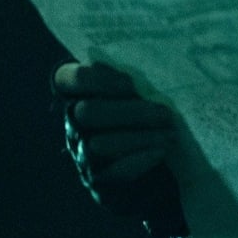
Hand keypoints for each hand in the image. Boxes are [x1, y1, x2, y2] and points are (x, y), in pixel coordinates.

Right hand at [52, 61, 187, 236]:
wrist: (171, 173)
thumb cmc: (158, 121)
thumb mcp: (152, 95)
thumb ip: (144, 78)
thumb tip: (160, 53)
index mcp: (84, 96)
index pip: (66, 78)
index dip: (93, 78)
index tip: (130, 83)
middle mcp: (76, 126)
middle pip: (87, 112)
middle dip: (129, 111)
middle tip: (166, 114)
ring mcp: (83, 156)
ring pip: (97, 144)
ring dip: (139, 138)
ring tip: (170, 134)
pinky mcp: (98, 183)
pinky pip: (110, 172)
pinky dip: (138, 160)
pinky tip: (161, 152)